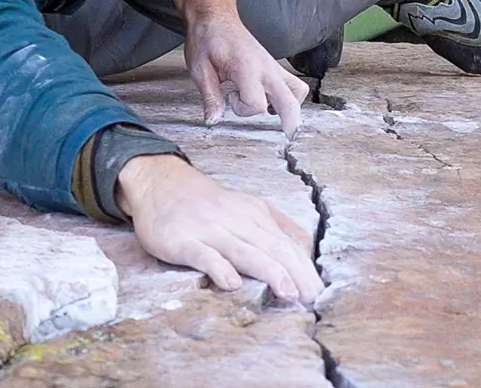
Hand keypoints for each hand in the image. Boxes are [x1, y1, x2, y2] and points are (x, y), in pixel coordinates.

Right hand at [119, 154, 324, 305]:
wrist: (160, 182)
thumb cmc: (205, 202)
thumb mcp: (247, 206)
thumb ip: (276, 224)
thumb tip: (305, 246)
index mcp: (254, 214)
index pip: (286, 244)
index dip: (305, 268)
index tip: (320, 292)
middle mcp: (236, 220)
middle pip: (272, 247)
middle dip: (296, 273)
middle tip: (312, 299)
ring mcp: (209, 230)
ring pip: (244, 251)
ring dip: (269, 271)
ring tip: (288, 293)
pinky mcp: (182, 240)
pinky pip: (203, 255)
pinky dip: (219, 268)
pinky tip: (232, 284)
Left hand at [175, 0, 310, 133]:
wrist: (215, 15)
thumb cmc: (207, 39)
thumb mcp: (199, 68)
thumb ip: (210, 96)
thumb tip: (214, 121)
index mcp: (247, 67)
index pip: (256, 103)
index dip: (242, 110)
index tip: (229, 99)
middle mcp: (266, 67)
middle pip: (290, 101)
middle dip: (290, 123)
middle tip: (285, 138)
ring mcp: (273, 66)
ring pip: (297, 91)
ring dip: (290, 107)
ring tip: (272, 115)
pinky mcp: (273, 66)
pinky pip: (291, 84)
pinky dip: (287, 97)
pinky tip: (270, 102)